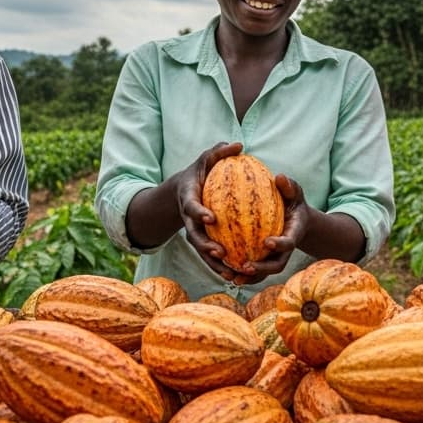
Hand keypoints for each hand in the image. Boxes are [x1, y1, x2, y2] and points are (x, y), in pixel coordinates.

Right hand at [176, 142, 246, 278]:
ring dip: (215, 266)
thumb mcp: (206, 159)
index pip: (191, 207)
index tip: (210, 218)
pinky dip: (223, 268)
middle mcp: (189, 220)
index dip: (199, 213)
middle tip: (219, 253)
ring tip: (232, 275)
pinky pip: (212, 258)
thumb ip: (219, 151)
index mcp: (188, 200)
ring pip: (203, 253)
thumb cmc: (200, 172)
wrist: (182, 191)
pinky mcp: (203, 242)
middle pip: (194, 237)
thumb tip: (238, 145)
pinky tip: (239, 277)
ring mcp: (195, 233)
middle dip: (205, 247)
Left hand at [232, 173, 309, 285]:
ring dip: (249, 277)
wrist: (294, 218)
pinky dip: (241, 274)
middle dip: (262, 268)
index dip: (280, 244)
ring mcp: (274, 258)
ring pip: (263, 273)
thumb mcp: (294, 192)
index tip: (267, 241)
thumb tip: (280, 177)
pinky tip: (225, 272)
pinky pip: (252, 271)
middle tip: (246, 266)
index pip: (288, 242)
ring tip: (234, 278)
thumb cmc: (292, 201)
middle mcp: (284, 250)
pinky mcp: (263, 260)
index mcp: (293, 234)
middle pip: (276, 265)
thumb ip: (289, 186)